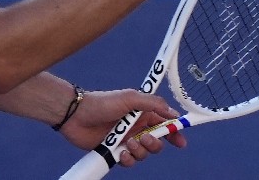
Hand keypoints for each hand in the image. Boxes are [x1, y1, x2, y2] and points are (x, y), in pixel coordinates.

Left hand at [58, 89, 186, 166]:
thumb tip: (173, 114)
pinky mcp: (114, 152)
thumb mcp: (130, 98)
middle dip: (155, 143)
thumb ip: (153, 104)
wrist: (77, 115)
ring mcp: (126, 141)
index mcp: (143, 114)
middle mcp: (136, 128)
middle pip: (157, 142)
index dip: (174, 133)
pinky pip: (129, 161)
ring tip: (127, 143)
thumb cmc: (103, 102)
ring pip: (143, 154)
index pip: (164, 124)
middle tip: (145, 138)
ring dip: (139, 151)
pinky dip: (127, 159)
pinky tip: (120, 152)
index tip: (181, 142)